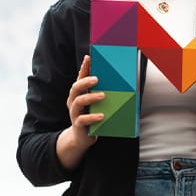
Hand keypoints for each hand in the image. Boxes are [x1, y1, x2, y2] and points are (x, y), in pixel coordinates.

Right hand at [56, 55, 105, 169]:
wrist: (81, 138)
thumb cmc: (92, 116)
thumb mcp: (96, 104)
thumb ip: (103, 93)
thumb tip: (121, 82)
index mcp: (78, 94)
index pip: (79, 78)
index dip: (83, 68)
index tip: (89, 58)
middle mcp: (73, 101)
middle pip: (75, 88)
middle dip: (85, 82)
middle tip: (97, 79)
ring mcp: (74, 113)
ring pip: (78, 102)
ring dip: (91, 98)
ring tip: (103, 95)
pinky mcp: (78, 124)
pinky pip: (83, 119)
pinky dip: (92, 117)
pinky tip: (102, 115)